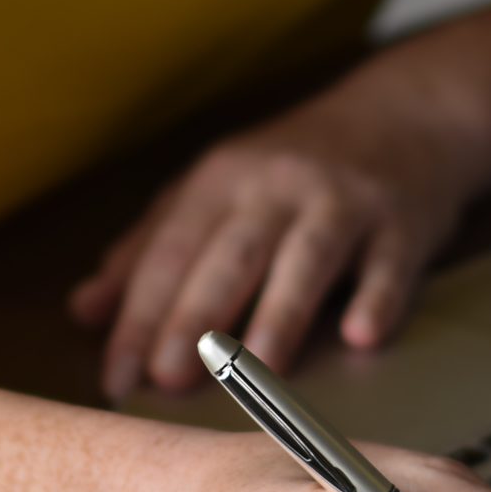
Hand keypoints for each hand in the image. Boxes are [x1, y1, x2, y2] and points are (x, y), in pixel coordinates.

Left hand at [70, 76, 484, 396]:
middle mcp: (277, 186)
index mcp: (221, 181)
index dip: (140, 316)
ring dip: (281, 312)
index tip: (116, 377)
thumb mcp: (216, 188)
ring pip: (306, 257)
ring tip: (259, 370)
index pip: (170, 253)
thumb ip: (151, 248)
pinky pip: (389, 262)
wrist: (407, 112)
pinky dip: (378, 297)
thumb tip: (83, 311)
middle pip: (231, 255)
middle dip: (196, 317)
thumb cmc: (295, 166)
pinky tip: (362, 336)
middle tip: (168, 379)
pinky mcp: (403, 220)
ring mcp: (343, 200)